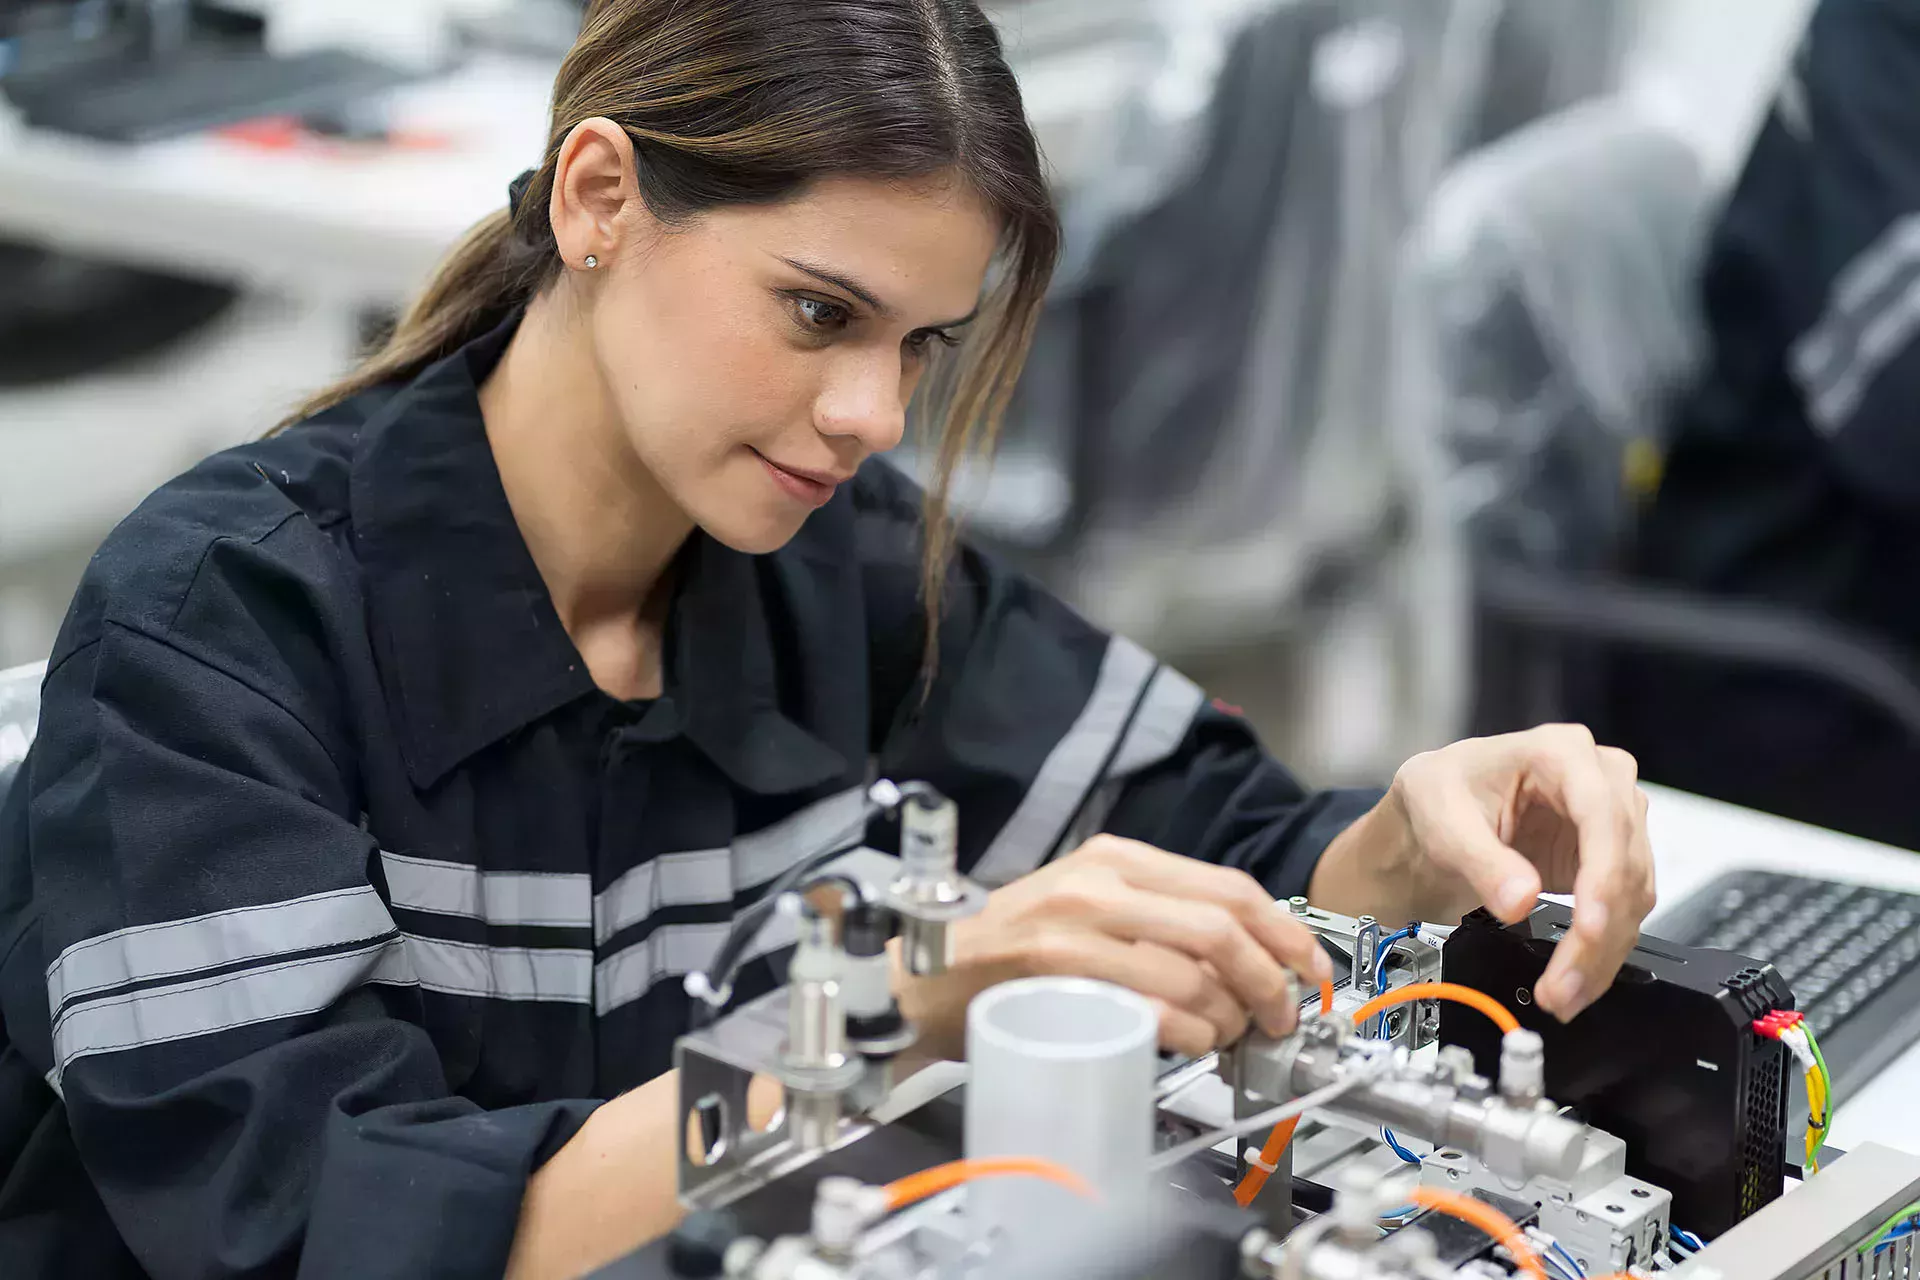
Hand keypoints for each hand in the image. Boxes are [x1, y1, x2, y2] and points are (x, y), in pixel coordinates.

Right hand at [896, 835, 1333, 1058]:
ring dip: (1232, 1014)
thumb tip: (1243, 959)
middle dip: (1271, 978)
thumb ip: (1153, 919)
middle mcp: (1100, 880)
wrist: (923, 979)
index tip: (1311, 973)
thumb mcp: (1085, 909)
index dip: (1285, 933)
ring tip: (1229, 1039)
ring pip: (1195, 966)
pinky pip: (1150, 1003)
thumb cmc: (1009, 955)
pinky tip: (1194, 1045)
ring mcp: (1075, 923)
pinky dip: (1190, 1031)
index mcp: (1116, 858)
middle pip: (1223, 923)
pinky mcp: (1053, 968)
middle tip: (1279, 1019)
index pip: (1228, 885)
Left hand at [1310, 724, 1654, 1022]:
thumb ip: (1480, 859)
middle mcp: (1600, 781)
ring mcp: (1611, 823)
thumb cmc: (1436, 797)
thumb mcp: (1441, 818)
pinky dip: (1600, 952)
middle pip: (1623, 863)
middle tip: (1564, 983)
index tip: (1590, 926)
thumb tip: (1520, 900)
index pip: (1601, 815)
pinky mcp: (1608, 862)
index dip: (1602, 875)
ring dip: (1602, 954)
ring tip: (1563, 994)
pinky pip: (1621, 913)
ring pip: (1632, 897)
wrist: (1434, 819)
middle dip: (1597, 934)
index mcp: (1560, 752)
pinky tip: (1574, 979)